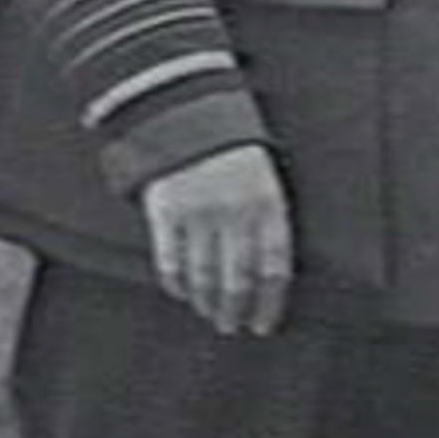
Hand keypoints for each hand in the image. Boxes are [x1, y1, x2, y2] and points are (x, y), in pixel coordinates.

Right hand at [140, 142, 291, 336]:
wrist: (186, 111)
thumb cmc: (232, 152)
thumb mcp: (263, 179)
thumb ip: (267, 223)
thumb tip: (266, 280)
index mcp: (266, 204)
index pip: (273, 269)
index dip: (269, 303)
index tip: (263, 325)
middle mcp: (234, 212)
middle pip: (238, 279)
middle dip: (235, 309)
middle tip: (231, 326)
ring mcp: (198, 211)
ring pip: (205, 274)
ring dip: (207, 301)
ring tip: (209, 313)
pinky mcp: (165, 209)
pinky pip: (170, 259)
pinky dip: (175, 281)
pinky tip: (181, 292)